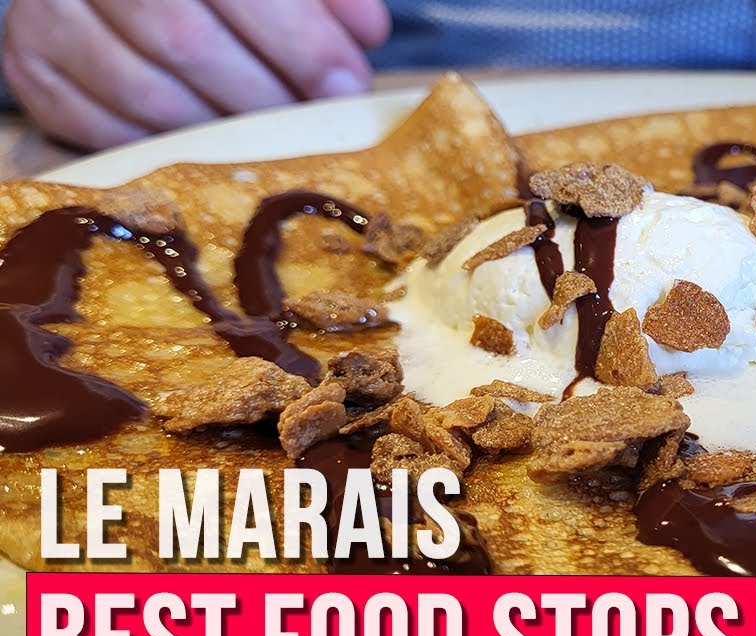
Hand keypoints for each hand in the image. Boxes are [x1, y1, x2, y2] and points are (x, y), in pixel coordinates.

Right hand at [2, 0, 390, 149]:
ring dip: (222, 131)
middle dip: (263, 96)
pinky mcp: (29, 63)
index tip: (346, 85)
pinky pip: (100, 126)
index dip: (299, 39)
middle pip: (183, 39)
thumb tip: (367, 32)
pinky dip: (165, 147)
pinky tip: (208, 146)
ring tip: (270, 140)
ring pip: (144, 91)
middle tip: (312, 125)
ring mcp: (48, 13)